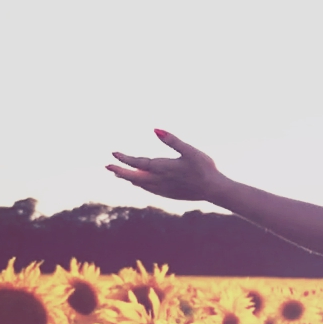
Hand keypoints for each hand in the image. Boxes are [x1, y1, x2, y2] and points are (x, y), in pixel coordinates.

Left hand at [107, 130, 223, 201]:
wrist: (214, 190)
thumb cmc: (204, 168)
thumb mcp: (189, 150)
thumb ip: (172, 140)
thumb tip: (155, 129)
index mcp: (162, 168)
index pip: (137, 163)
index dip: (124, 159)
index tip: (113, 153)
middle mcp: (159, 181)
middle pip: (134, 177)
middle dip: (119, 171)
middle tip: (107, 166)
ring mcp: (163, 190)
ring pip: (140, 184)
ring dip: (129, 178)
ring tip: (119, 174)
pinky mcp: (169, 194)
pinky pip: (148, 190)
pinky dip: (140, 185)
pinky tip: (140, 183)